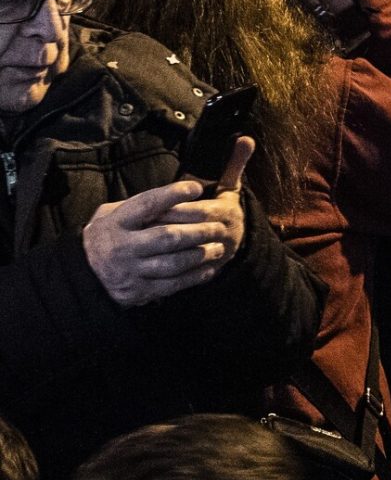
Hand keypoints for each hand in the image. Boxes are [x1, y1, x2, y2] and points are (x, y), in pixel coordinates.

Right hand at [82, 166, 249, 306]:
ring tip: (219, 248)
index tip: (196, 188)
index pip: (146, 205)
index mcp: (114, 223)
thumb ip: (137, 206)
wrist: (82, 275)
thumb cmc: (106, 236)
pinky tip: (209, 269)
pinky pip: (172, 285)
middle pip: (168, 237)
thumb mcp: (110, 215)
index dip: (172, 195)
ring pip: (173, 263)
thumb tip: (176, 193)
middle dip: (199, 232)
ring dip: (201, 255)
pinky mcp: (137, 291)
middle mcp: (121, 247)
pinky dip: (194, 277)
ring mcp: (129, 271)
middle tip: (219, 227)